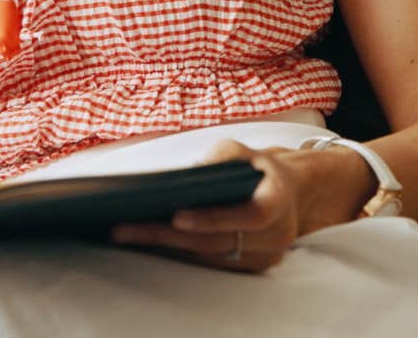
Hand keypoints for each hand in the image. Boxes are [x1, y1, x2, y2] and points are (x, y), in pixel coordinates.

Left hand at [106, 139, 375, 272]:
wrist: (290, 192)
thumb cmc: (258, 167)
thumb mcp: (242, 151)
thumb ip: (219, 159)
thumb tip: (185, 177)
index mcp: (278, 200)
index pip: (250, 216)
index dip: (214, 218)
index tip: (176, 216)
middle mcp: (276, 234)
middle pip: (218, 242)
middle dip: (169, 236)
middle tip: (126, 228)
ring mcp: (265, 256)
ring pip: (210, 256)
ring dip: (167, 247)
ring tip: (126, 233)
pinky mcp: (251, 267)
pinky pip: (210, 263)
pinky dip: (179, 252)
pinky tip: (148, 242)